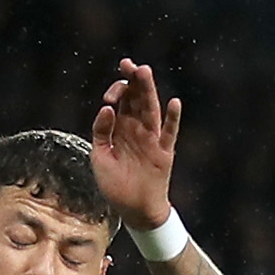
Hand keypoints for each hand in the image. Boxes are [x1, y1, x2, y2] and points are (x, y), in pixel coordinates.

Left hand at [91, 58, 178, 231]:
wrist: (133, 210)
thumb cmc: (115, 185)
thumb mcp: (100, 156)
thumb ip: (101, 132)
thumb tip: (107, 108)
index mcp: (121, 129)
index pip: (122, 102)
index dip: (117, 91)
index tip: (109, 94)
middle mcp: (137, 130)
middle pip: (137, 100)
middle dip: (133, 81)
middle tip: (128, 64)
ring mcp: (152, 139)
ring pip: (151, 110)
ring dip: (148, 91)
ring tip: (144, 72)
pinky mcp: (164, 152)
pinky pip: (169, 133)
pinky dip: (172, 118)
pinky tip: (174, 103)